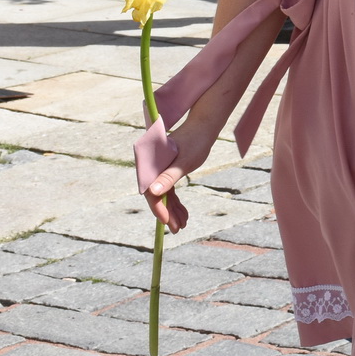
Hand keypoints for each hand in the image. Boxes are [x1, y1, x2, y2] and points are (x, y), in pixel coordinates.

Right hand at [141, 117, 215, 233]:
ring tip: (183, 225)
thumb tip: (152, 192)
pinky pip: (169, 191)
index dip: (158, 208)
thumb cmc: (195, 141)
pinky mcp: (168, 171)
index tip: (167, 222)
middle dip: (167, 213)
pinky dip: (176, 203)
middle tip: (178, 229)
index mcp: (151, 164)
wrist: (204, 126)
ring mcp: (160, 170)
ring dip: (172, 210)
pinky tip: (184, 215)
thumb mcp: (184, 161)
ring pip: (164, 196)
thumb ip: (169, 177)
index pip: (150, 191)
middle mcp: (152, 168)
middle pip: (156, 196)